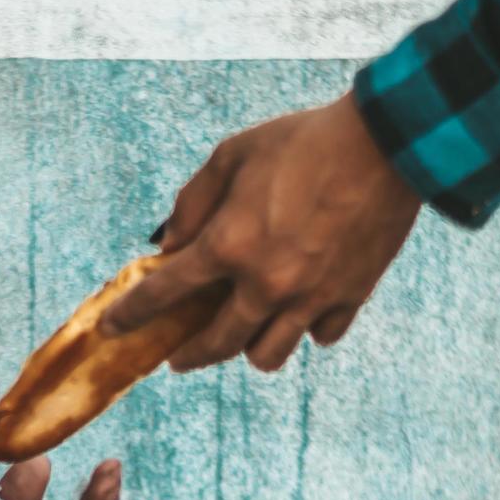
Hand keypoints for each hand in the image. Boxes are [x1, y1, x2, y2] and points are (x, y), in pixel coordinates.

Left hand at [101, 90, 422, 372]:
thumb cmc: (303, 142)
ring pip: (266, 356)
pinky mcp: (349, 299)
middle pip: (215, 345)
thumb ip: (192, 203)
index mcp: (228, 246)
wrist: (386, 145)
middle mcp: (265, 283)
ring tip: (243, 334)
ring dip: (247, 348)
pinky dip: (306, 329)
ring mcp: (309, 298)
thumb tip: (170, 245)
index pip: (163, 295)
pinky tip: (300, 311)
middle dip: (189, 355)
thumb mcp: (232, 155)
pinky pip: (319, 337)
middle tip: (178, 356)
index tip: (113, 329)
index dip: (130, 316)